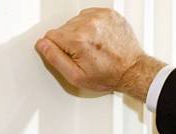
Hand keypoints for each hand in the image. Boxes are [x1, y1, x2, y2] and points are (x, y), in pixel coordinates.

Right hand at [35, 8, 164, 100]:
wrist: (133, 70)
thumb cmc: (109, 75)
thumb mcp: (76, 77)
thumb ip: (55, 59)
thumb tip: (42, 44)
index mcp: (77, 39)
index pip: (50, 36)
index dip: (58, 50)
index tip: (72, 57)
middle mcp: (88, 24)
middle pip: (63, 29)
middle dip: (70, 42)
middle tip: (86, 55)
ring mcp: (100, 17)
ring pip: (75, 22)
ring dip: (81, 33)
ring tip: (94, 47)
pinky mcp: (109, 14)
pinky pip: (89, 16)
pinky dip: (92, 26)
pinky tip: (100, 39)